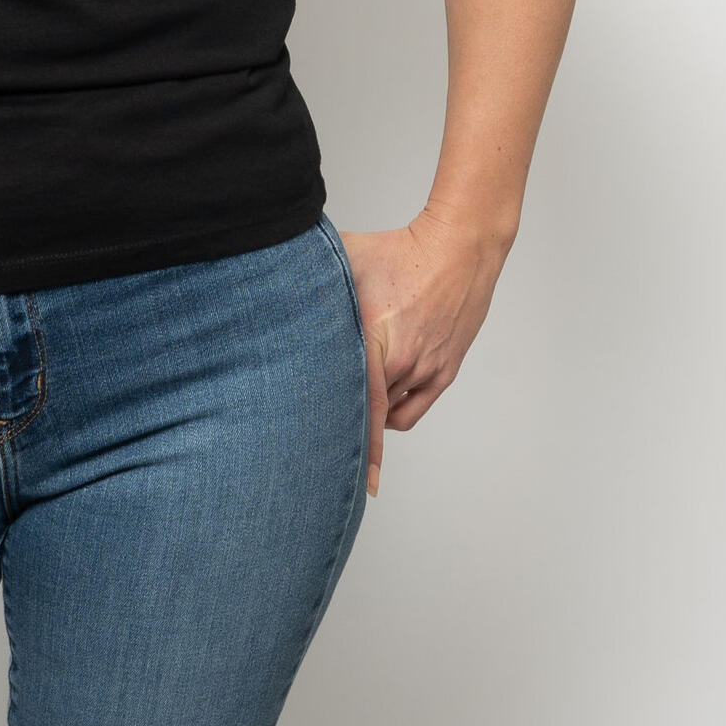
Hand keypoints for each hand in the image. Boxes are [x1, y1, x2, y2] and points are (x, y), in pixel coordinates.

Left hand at [334, 211, 509, 499]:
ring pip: (389, 412)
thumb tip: (264, 281)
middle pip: (366, 412)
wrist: (462, 248)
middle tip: (316, 448)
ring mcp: (427, 369)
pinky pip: (412, 411)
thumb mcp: (347, 259)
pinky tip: (381, 399)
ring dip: (369, 413)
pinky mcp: (444, 372)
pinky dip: (394, 413)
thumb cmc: (400, 251)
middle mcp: (404, 360)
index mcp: (376, 337)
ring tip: (348, 404)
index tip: (339, 478)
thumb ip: (308, 278)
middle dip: (343, 424)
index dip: (350, 444)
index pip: (360, 404)